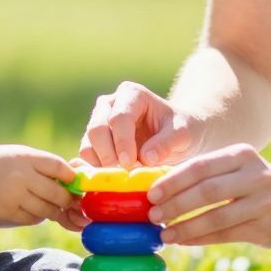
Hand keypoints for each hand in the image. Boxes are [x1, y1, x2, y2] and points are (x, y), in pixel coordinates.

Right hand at [0, 145, 77, 228]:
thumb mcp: (20, 155)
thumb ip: (43, 165)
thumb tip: (73, 179)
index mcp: (26, 158)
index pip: (59, 168)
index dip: (71, 177)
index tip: (73, 182)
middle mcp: (21, 176)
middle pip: (57, 193)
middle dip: (66, 199)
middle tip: (67, 200)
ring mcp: (14, 196)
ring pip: (47, 210)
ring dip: (53, 210)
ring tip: (50, 205)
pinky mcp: (7, 212)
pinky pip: (33, 219)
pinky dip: (38, 216)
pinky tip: (33, 209)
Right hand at [80, 81, 201, 167]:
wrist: (177, 137)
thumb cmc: (181, 130)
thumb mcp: (183, 134)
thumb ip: (167, 143)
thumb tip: (146, 158)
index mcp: (132, 94)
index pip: (120, 117)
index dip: (122, 142)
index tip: (130, 164)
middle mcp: (110, 104)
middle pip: (97, 129)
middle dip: (109, 155)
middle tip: (125, 174)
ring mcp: (99, 121)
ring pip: (88, 144)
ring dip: (102, 164)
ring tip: (123, 176)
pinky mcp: (94, 141)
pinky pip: (86, 156)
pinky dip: (97, 169)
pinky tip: (115, 177)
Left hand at [146, 144, 270, 248]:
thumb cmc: (253, 181)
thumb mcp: (236, 166)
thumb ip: (205, 173)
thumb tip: (157, 186)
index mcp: (243, 155)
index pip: (201, 167)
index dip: (173, 181)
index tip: (151, 194)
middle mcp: (256, 176)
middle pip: (208, 192)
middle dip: (176, 205)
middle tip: (153, 216)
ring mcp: (264, 203)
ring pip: (216, 218)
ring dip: (186, 228)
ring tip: (164, 234)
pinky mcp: (267, 228)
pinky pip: (226, 235)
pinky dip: (200, 239)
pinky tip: (183, 241)